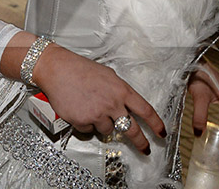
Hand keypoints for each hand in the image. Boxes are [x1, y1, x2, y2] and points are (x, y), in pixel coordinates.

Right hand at [32, 44, 165, 154]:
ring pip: (107, 130)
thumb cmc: (80, 69)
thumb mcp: (108, 76)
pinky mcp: (83, 121)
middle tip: (145, 149)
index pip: (145, 110)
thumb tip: (125, 105)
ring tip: (91, 107)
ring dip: (102, 124)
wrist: (58, 70)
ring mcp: (97, 113)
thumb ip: (119, 91)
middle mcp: (112, 103)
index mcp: (121, 90)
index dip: (156, 124)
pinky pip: (88, 130)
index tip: (161, 133)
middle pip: (132, 129)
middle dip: (141, 142)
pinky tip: (79, 109)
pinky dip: (85, 123)